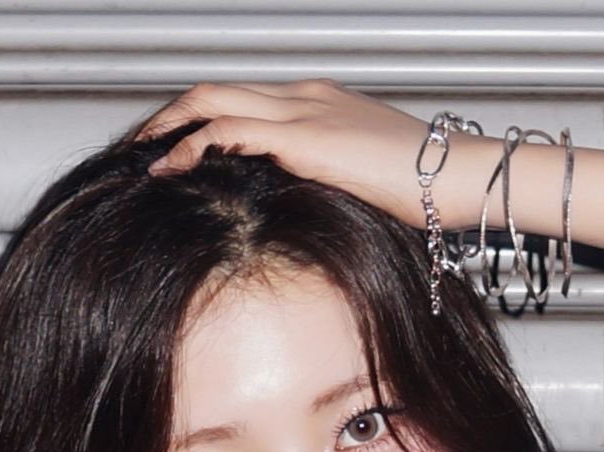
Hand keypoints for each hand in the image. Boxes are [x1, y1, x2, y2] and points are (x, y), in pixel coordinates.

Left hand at [136, 78, 483, 231]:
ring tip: (144, 157)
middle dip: (173, 115)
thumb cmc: (429, 188)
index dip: (203, 118)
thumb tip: (305, 208)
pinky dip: (191, 147)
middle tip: (145, 145)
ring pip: (213, 101)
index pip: (246, 98)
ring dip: (170, 128)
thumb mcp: (368, 182)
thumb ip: (331, 182)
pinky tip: (172, 169)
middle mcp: (306, 98)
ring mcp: (302, 112)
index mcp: (322, 103)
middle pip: (218, 90)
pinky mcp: (301, 139)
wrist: (459, 177)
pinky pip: (228, 131)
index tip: (178, 145)